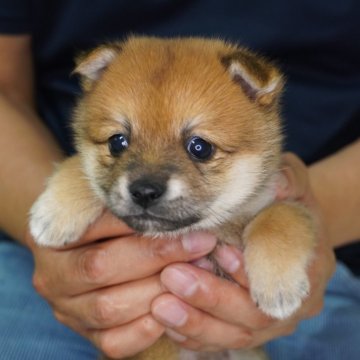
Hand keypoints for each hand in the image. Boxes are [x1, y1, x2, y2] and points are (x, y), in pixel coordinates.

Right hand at [27, 211, 216, 358]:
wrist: (81, 250)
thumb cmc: (101, 221)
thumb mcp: (107, 203)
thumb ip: (129, 207)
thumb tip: (175, 210)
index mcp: (54, 236)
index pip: (102, 228)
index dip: (147, 227)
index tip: (191, 226)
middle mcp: (53, 276)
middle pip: (102, 268)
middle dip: (158, 258)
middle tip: (200, 248)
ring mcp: (67, 309)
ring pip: (109, 308)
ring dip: (158, 292)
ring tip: (194, 276)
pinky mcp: (85, 334)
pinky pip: (112, 342)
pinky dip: (145, 329)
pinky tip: (171, 308)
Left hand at [151, 152, 335, 351]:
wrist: (287, 225)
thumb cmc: (286, 201)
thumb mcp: (293, 181)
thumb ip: (289, 180)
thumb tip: (278, 184)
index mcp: (310, 263)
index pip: (283, 278)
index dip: (249, 271)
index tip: (218, 253)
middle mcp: (293, 300)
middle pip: (255, 314)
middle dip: (212, 297)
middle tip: (173, 277)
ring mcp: (270, 319)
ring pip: (236, 333)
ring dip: (197, 321)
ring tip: (161, 305)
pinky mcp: (246, 326)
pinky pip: (222, 340)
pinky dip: (195, 334)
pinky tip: (168, 322)